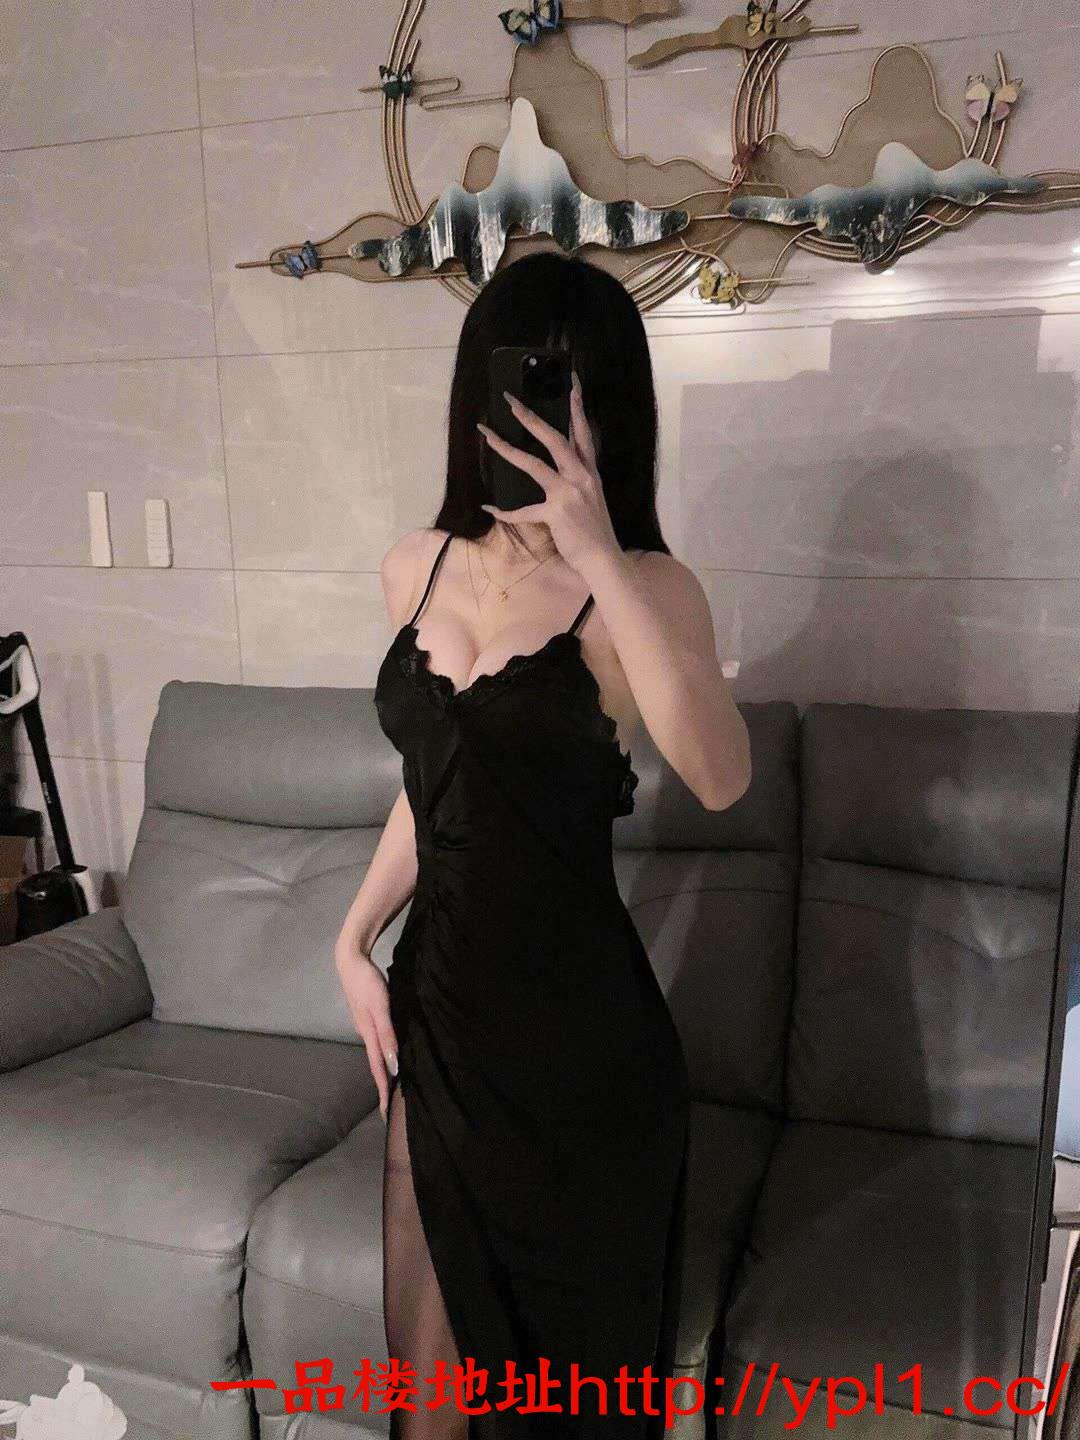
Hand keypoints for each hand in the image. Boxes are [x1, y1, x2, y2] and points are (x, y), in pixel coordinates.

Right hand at [335, 945, 397, 1122]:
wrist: (350, 960)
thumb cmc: (367, 982)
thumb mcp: (381, 1007)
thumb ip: (387, 1035)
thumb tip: (393, 1064)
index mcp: (369, 1034)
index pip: (378, 1069)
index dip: (383, 1091)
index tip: (386, 1114)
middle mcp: (366, 1034)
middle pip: (376, 1065)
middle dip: (383, 1087)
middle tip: (389, 1109)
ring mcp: (366, 1025)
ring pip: (377, 1054)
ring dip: (383, 1072)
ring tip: (391, 1088)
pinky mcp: (368, 1017)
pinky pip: (378, 1041)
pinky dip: (384, 1055)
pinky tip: (389, 1055)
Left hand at [477, 371, 620, 573]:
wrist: (603, 558)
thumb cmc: (595, 531)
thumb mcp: (591, 498)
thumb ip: (577, 480)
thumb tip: (557, 469)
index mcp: (590, 472)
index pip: (584, 433)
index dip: (577, 408)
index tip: (571, 384)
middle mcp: (580, 477)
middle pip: (554, 439)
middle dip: (531, 418)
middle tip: (511, 401)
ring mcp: (567, 493)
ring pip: (533, 464)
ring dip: (507, 449)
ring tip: (488, 435)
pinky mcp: (555, 513)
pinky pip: (522, 511)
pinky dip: (504, 512)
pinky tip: (489, 508)